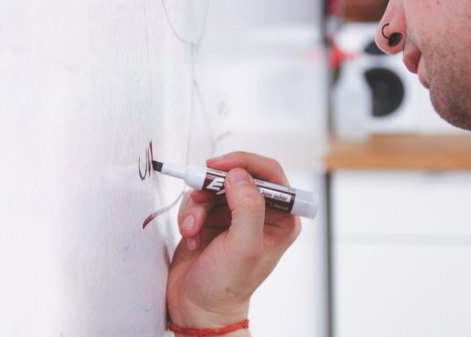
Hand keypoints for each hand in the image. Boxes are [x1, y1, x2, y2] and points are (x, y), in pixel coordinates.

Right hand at [166, 152, 301, 329]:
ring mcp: (234, 216)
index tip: (219, 166)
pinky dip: (189, 216)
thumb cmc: (227, 287)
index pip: (270, 174)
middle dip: (212, 188)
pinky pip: (197, 200)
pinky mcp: (212, 219)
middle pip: (236, 177)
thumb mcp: (244, 247)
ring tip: (192, 231)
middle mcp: (260, 214)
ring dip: (197, 207)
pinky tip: (190, 239)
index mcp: (281, 219)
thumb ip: (247, 208)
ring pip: (212, 188)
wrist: (196, 308)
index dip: (244, 163)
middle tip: (198, 199)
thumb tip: (239, 174)